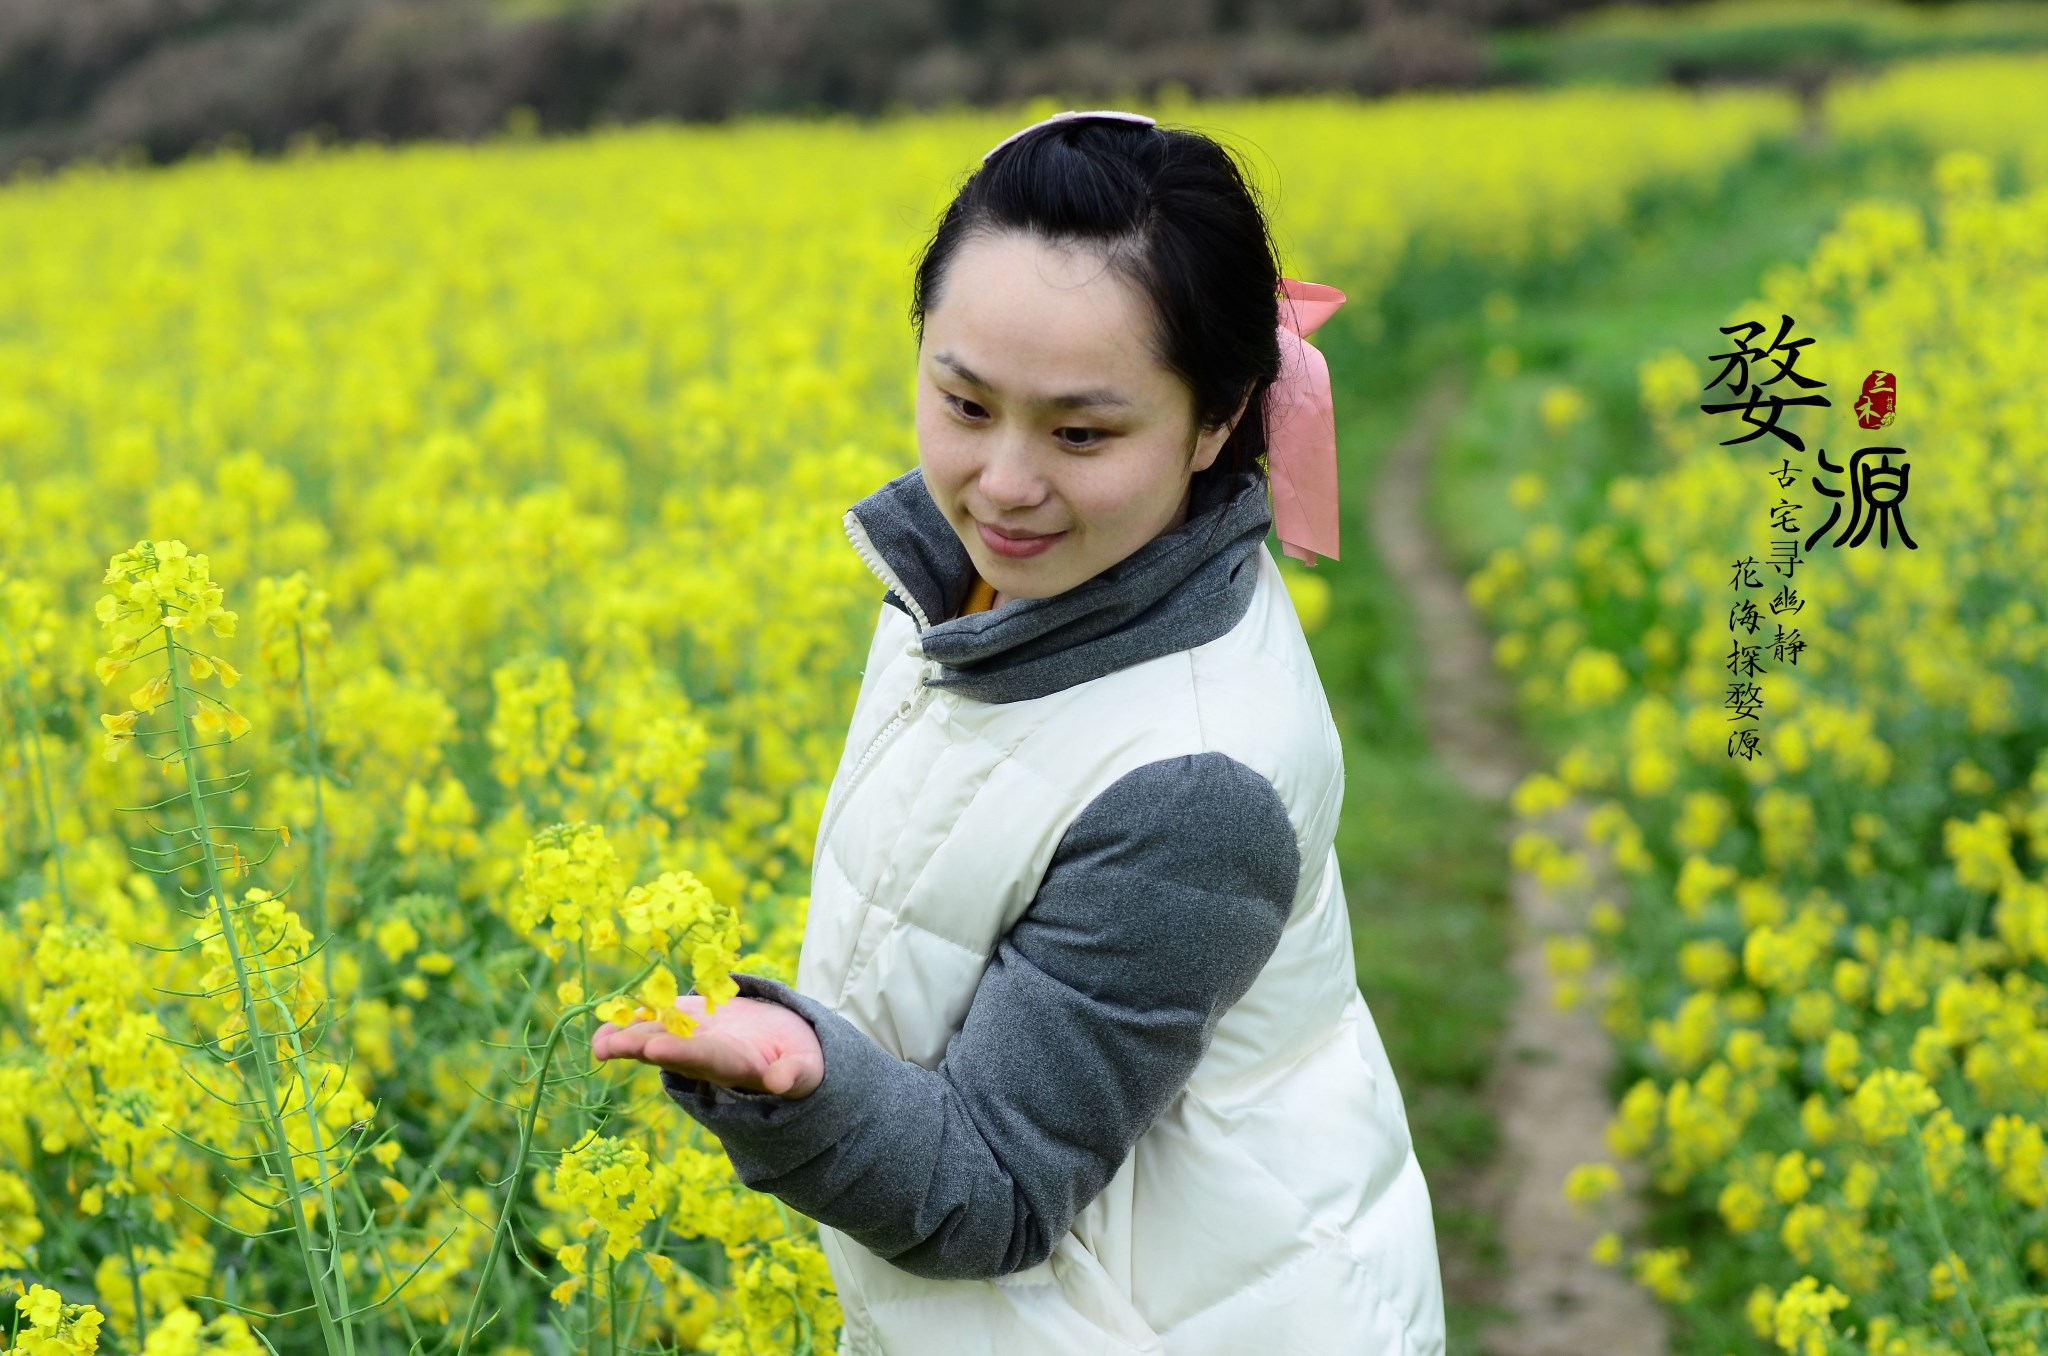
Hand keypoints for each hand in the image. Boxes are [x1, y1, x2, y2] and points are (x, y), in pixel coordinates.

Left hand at [592, 994, 824, 1099]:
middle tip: (608, 1045)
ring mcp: (695, 1039)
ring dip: (626, 1037)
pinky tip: (611, 1015)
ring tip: (598, 1039)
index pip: (704, 1060)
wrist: (789, 1047)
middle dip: (640, 1046)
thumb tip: (783, 1082)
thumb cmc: (801, 1061)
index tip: (656, 1049)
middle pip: (669, 1051)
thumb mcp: (805, 1069)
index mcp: (734, 1066)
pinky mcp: (693, 1021)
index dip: (680, 1053)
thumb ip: (795, 1074)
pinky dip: (636, 1016)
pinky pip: (660, 1019)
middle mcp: (706, 1058)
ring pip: (657, 1037)